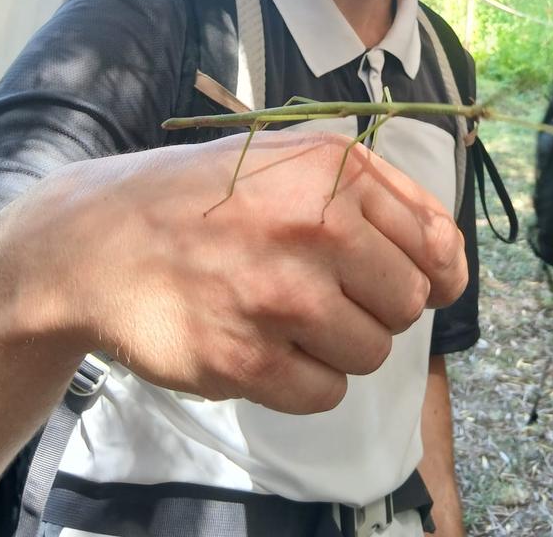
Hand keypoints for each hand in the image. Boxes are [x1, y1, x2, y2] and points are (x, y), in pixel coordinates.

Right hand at [12, 131, 465, 414]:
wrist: (100, 239)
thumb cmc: (211, 198)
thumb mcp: (295, 160)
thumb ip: (383, 199)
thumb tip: (452, 266)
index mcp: (336, 170)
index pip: (435, 242)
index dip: (431, 271)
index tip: (405, 281)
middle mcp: (316, 227)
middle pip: (408, 302)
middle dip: (375, 305)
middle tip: (322, 290)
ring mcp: (280, 296)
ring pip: (371, 352)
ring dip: (338, 344)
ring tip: (286, 314)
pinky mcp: (246, 360)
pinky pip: (324, 392)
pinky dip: (302, 379)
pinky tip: (262, 342)